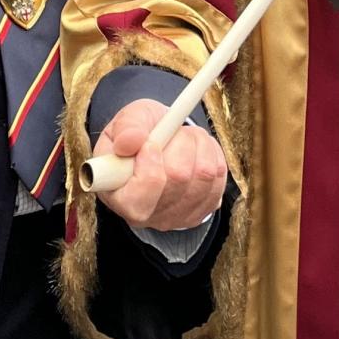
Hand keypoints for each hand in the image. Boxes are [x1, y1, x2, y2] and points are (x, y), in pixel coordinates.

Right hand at [92, 97, 227, 231]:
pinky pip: (219, 179)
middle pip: (178, 179)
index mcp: (119, 197)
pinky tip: (199, 148)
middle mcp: (147, 215)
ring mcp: (177, 217)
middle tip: (173, 129)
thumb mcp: (126, 121)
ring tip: (186, 136)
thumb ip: (126, 129)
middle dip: (180, 143)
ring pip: (204, 176)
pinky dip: (213, 154)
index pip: (138, 200)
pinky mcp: (201, 210)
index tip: (152, 143)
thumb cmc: (139, 133)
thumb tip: (131, 141)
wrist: (159, 141)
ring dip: (200, 145)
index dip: (150, 169)